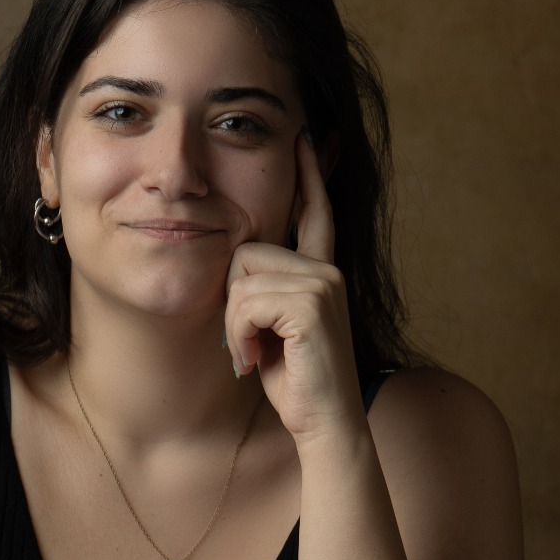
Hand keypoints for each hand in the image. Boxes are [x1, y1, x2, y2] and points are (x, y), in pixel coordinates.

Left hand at [225, 131, 363, 444]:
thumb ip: (263, 290)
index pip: (314, 211)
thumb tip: (238, 258)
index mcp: (321, 271)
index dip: (309, 173)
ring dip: (234, 325)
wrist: (323, 425)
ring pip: (241, 277)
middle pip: (245, 252)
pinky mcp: (312, 304)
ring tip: (256, 354)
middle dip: (232, 302)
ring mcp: (324, 283)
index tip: (305, 135)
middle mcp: (327, 270)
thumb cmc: (293, 382)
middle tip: (249, 344)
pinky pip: (245, 302)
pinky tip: (257, 360)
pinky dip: (240, 335)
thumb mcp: (271, 327)